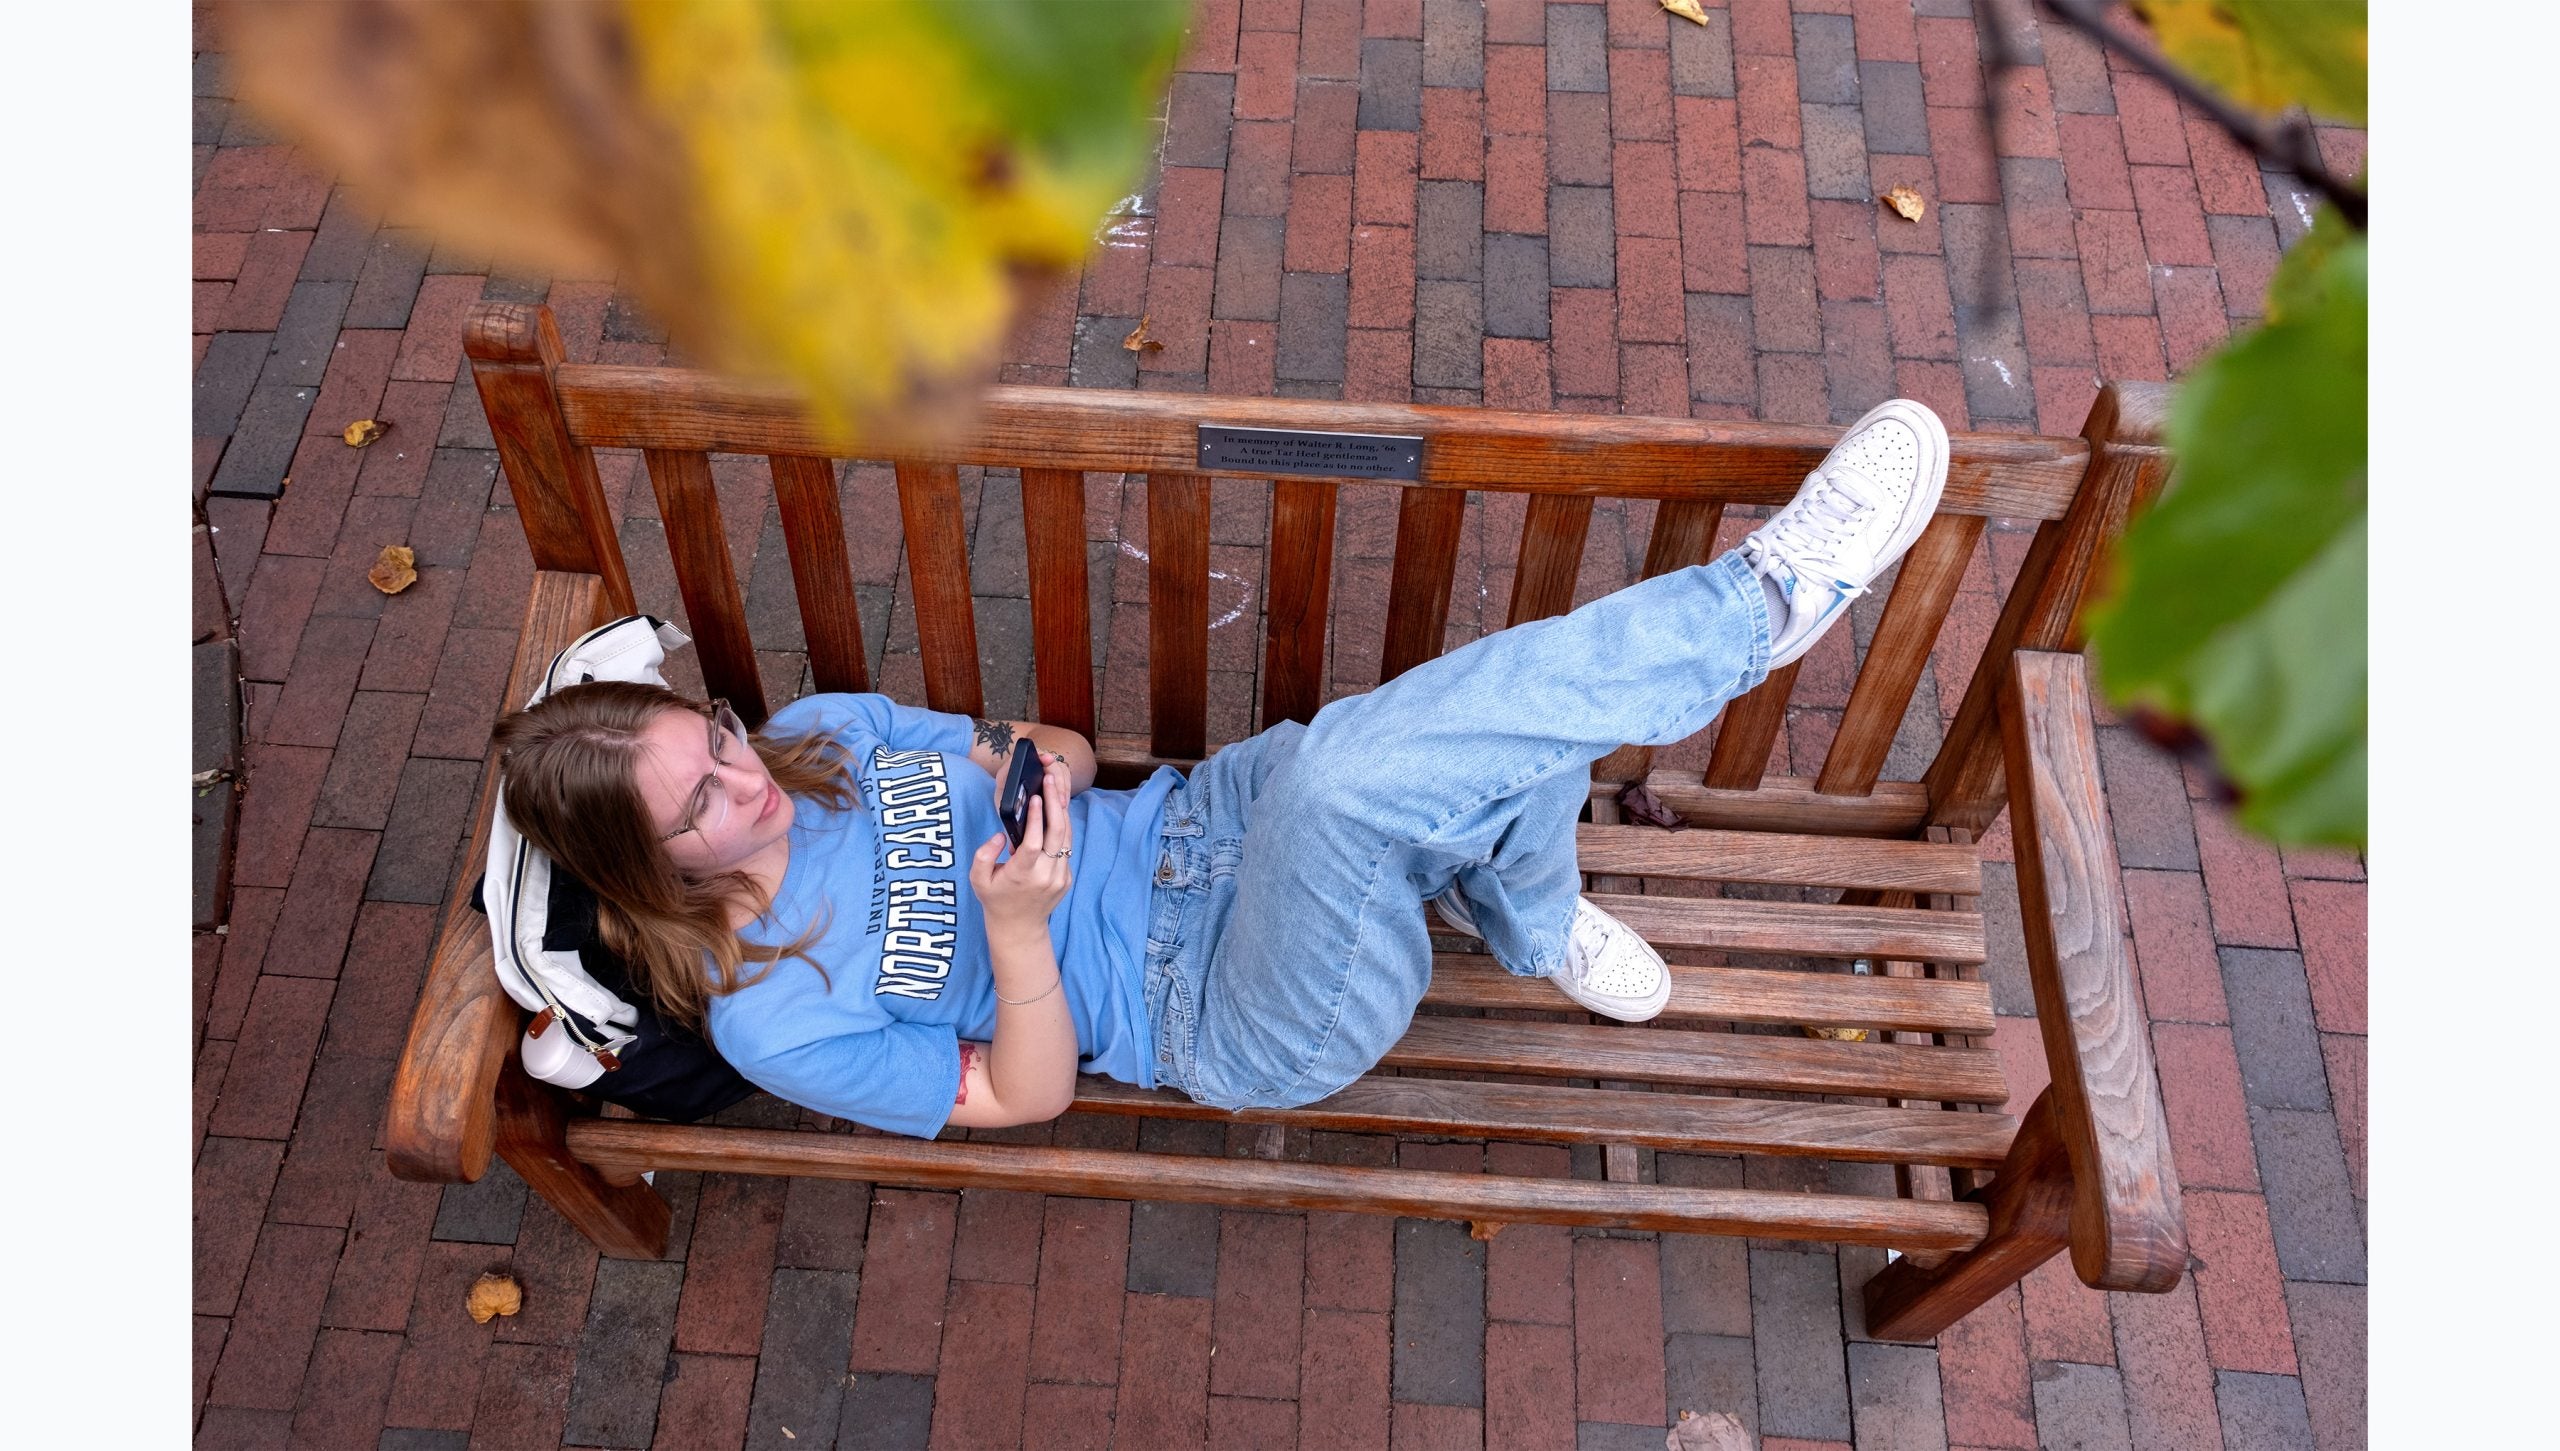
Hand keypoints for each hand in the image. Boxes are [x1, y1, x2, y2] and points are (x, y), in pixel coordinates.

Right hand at [970, 753, 1074, 941]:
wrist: (1019, 927)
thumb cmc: (995, 899)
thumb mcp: (978, 879)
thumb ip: (983, 855)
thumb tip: (999, 836)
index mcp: (1022, 876)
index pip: (1033, 844)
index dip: (1035, 820)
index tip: (1035, 797)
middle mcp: (1045, 876)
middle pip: (1057, 835)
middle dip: (1055, 804)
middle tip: (1049, 780)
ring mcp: (1059, 877)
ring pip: (1067, 838)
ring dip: (1062, 811)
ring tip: (1055, 786)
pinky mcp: (1067, 877)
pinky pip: (1067, 847)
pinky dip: (1063, 827)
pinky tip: (1057, 808)